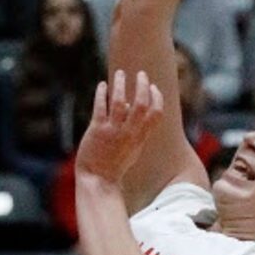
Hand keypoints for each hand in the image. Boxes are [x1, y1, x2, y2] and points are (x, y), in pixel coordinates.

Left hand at [76, 69, 163, 183]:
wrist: (98, 180)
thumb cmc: (115, 165)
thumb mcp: (132, 148)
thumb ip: (136, 128)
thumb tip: (132, 104)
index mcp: (140, 138)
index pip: (156, 113)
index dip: (157, 98)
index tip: (153, 87)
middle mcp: (129, 133)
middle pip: (141, 104)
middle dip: (142, 85)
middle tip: (140, 74)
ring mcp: (113, 131)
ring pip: (120, 101)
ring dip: (121, 84)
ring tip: (120, 73)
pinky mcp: (97, 130)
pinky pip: (100, 106)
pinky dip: (102, 93)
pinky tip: (102, 85)